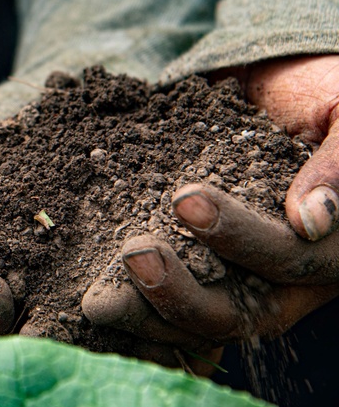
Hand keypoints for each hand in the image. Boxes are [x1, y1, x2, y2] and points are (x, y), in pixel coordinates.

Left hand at [83, 55, 338, 368]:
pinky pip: (165, 306)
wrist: (276, 83)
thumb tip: (311, 221)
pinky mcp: (198, 272)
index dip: (240, 238)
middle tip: (134, 254)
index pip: (290, 260)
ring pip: (198, 322)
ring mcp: (240, 281)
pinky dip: (132, 307)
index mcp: (333, 246)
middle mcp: (288, 279)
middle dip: (181, 292)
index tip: (186, 200)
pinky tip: (93, 297)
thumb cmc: (322, 92)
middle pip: (239, 313)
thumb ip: (336, 162)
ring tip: (99, 297)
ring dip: (147, 310)